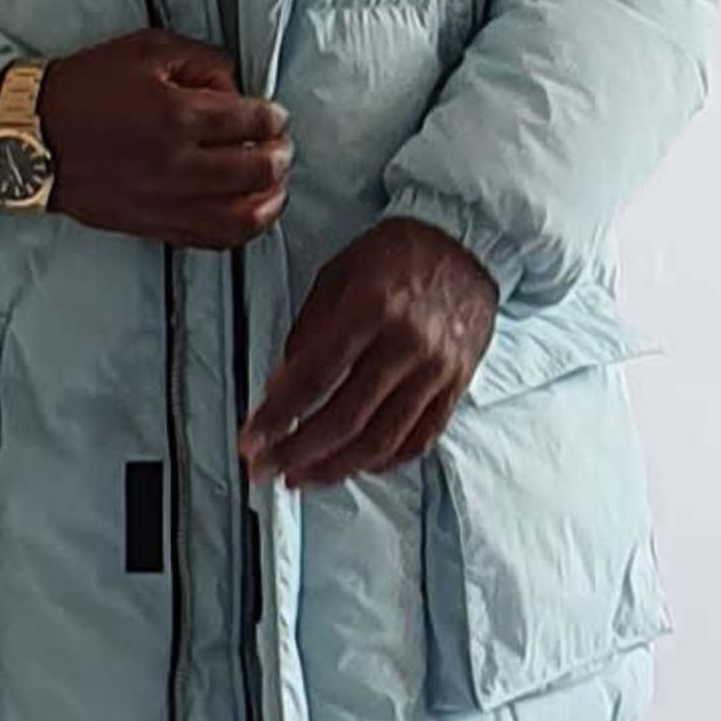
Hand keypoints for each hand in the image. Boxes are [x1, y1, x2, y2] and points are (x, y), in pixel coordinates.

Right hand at [37, 33, 290, 248]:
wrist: (29, 137)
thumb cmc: (83, 88)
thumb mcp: (146, 50)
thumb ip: (203, 62)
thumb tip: (237, 88)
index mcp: (177, 116)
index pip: (254, 120)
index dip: (275, 116)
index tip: (274, 114)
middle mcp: (177, 164)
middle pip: (260, 169)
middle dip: (281, 154)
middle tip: (280, 145)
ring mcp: (166, 201)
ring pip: (245, 216)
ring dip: (273, 198)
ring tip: (275, 183)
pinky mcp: (154, 225)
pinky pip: (213, 240)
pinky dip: (242, 227)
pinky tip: (249, 211)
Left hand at [241, 219, 499, 491]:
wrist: (468, 243)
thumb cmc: (400, 253)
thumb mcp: (339, 273)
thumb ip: (309, 330)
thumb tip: (282, 387)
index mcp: (371, 307)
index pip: (313, 377)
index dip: (277, 416)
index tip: (251, 441)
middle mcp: (407, 343)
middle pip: (345, 418)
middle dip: (296, 453)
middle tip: (265, 469)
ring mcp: (436, 369)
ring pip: (381, 439)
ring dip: (335, 468)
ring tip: (303, 478)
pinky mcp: (457, 384)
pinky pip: (421, 438)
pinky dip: (385, 460)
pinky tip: (357, 466)